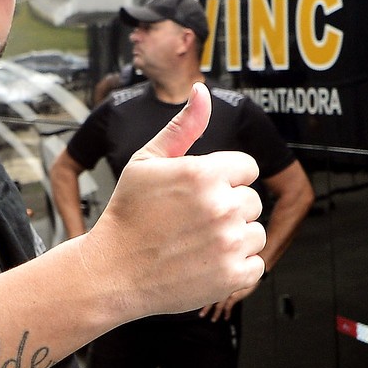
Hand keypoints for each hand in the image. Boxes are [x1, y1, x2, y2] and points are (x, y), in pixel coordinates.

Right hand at [78, 85, 264, 318]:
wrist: (111, 273)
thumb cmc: (127, 216)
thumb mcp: (146, 162)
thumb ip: (182, 127)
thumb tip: (202, 92)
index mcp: (204, 173)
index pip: (247, 168)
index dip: (225, 180)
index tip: (202, 194)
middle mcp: (220, 206)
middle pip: (252, 201)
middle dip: (229, 209)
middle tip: (194, 222)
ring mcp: (228, 243)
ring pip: (256, 233)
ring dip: (235, 239)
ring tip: (199, 243)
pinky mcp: (232, 276)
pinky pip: (255, 265)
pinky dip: (237, 268)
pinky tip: (207, 264)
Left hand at [200, 270, 261, 320]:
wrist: (251, 269)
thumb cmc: (242, 266)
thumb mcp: (228, 270)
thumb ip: (222, 274)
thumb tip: (215, 274)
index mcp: (218, 280)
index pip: (207, 289)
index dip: (201, 296)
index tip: (197, 301)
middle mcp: (221, 286)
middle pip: (210, 299)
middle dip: (206, 308)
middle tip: (201, 315)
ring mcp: (227, 292)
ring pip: (219, 305)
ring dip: (216, 313)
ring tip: (213, 320)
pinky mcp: (234, 296)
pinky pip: (229, 307)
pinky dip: (227, 313)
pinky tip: (226, 317)